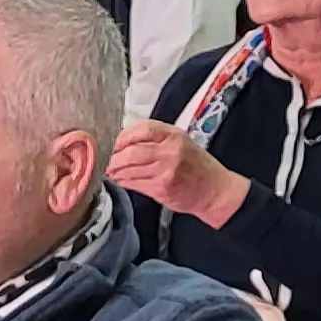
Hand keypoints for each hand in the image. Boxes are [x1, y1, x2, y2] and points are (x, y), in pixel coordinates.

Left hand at [104, 121, 246, 227]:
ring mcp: (165, 171)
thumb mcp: (181, 142)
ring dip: (115, 171)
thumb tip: (124, 141)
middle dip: (114, 157)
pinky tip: (119, 180)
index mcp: (174, 135)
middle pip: (131, 152)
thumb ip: (156, 138)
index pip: (141, 130)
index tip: (114, 142)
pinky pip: (134, 184)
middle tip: (106, 159)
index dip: (123, 137)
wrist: (214, 190)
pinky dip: (123, 181)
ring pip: (130, 169)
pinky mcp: (161, 189)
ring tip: (109, 170)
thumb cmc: (197, 165)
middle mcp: (169, 152)